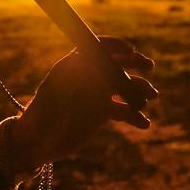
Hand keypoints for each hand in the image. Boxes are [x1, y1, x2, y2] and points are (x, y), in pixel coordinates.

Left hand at [10, 37, 157, 171]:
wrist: (38, 143)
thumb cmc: (40, 116)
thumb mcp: (54, 95)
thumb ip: (73, 80)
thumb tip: (93, 64)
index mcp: (73, 65)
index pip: (97, 48)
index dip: (114, 47)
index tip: (129, 51)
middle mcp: (87, 77)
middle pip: (115, 63)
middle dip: (134, 63)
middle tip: (149, 66)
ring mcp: (96, 94)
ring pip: (124, 87)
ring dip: (139, 89)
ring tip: (151, 96)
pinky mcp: (102, 112)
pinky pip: (123, 109)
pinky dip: (134, 115)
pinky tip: (144, 123)